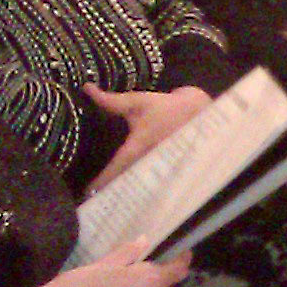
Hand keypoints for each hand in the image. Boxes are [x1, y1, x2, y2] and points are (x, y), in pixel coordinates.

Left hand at [84, 84, 210, 189]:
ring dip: (126, 190)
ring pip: (139, 184)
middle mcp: (150, 161)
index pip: (117, 166)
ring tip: (110, 198)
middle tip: (96, 198)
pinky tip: (131, 193)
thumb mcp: (137, 102)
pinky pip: (150, 181)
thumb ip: (111, 100)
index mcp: (139, 146)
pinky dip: (140, 186)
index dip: (103, 179)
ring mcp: (160, 168)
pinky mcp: (167, 169)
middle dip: (113, 190)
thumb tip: (87, 88)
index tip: (89, 192)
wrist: (199, 112)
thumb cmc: (165, 107)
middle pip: (127, 182)